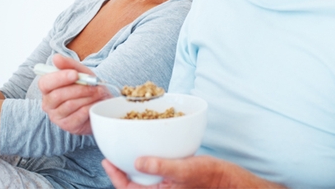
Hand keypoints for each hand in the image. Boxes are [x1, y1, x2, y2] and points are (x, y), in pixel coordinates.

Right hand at [38, 54, 111, 135]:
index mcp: (48, 87)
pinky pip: (77, 116)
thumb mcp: (81, 72)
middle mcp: (48, 103)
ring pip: (69, 105)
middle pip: (58, 95)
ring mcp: (56, 116)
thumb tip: (56, 58)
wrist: (101, 104)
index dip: (59, 78)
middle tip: (94, 85)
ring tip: (98, 93)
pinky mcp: (67, 126)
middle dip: (79, 89)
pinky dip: (89, 107)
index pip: (45, 83)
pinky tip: (95, 103)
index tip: (75, 74)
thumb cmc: (88, 87)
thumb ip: (69, 65)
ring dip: (87, 97)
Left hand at [102, 156, 278, 188]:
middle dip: (120, 171)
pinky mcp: (172, 177)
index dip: (115, 177)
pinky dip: (147, 161)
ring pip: (141, 178)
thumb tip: (137, 162)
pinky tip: (146, 149)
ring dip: (132, 165)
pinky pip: (153, 171)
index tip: (106, 161)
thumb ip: (161, 167)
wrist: (227, 179)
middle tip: (111, 154)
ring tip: (124, 151)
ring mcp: (165, 185)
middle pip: (132, 184)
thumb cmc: (208, 177)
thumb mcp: (183, 170)